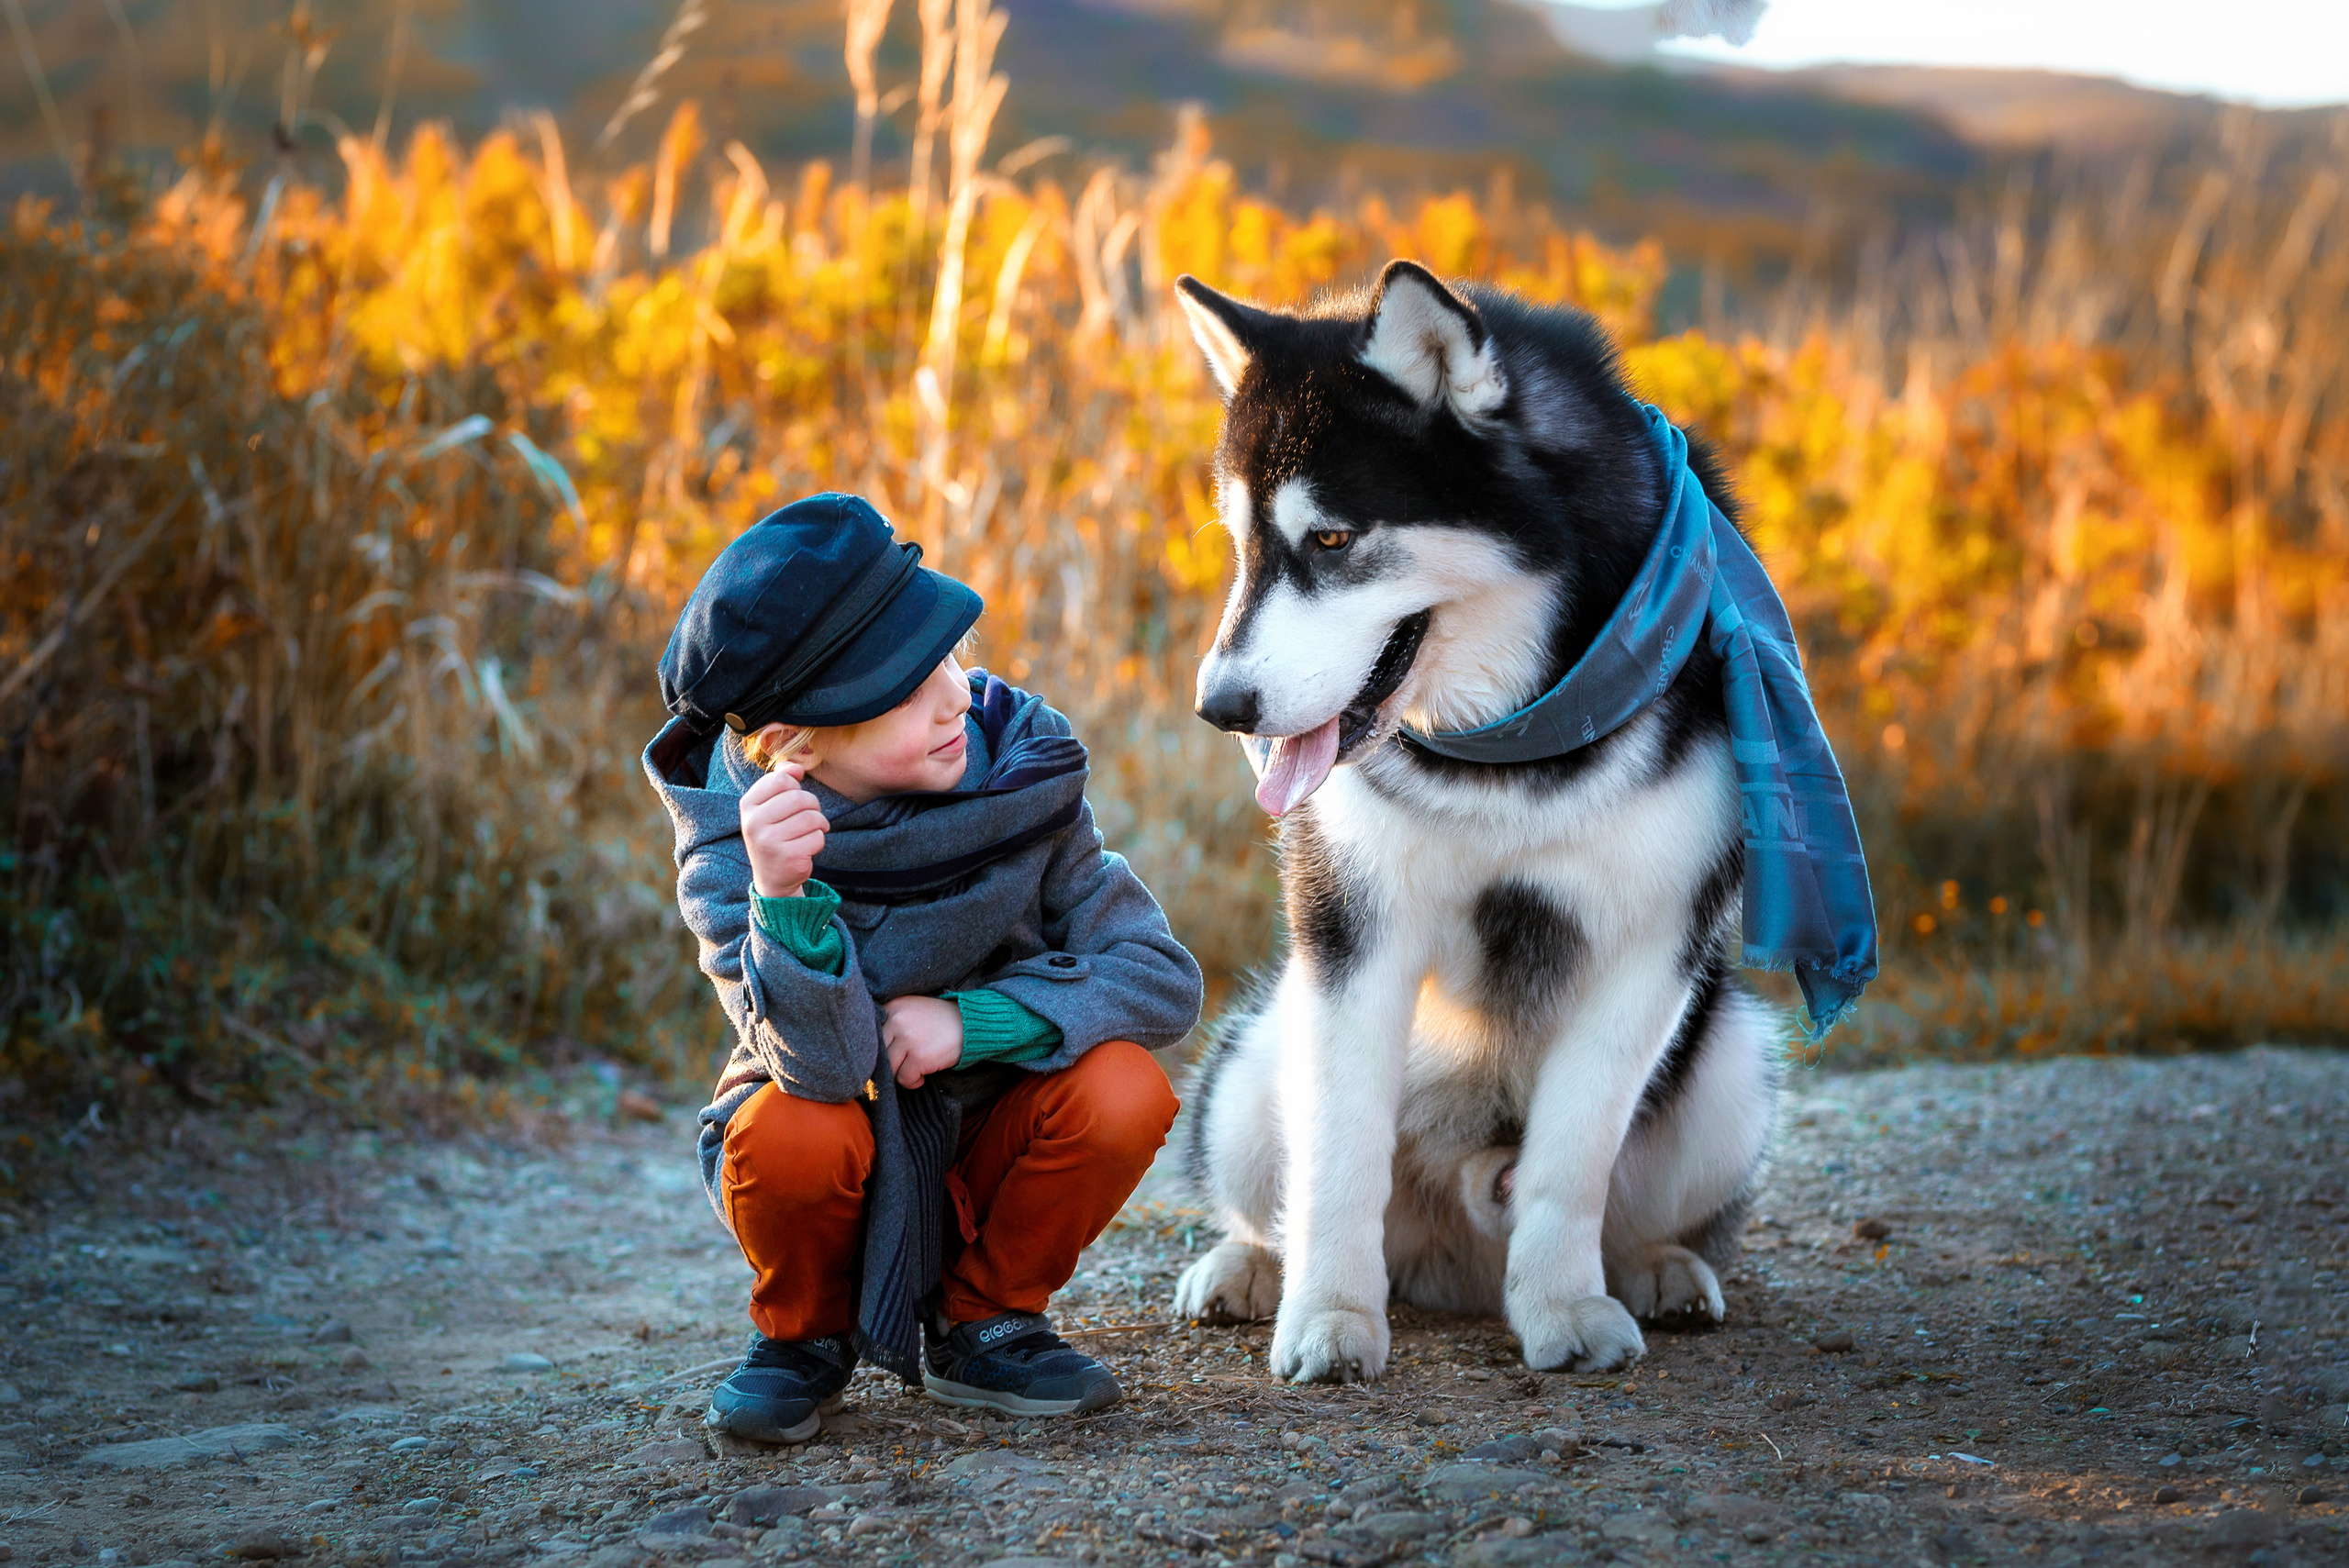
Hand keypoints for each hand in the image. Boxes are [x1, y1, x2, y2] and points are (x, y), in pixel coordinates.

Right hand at [741, 762, 827, 898]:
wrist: (772, 876)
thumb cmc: (774, 834)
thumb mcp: (769, 806)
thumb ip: (780, 781)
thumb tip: (796, 767)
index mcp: (747, 805)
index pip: (780, 779)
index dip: (795, 787)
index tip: (793, 800)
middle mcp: (754, 823)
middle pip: (799, 798)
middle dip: (812, 805)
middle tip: (810, 817)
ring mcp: (769, 842)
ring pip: (812, 818)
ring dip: (819, 823)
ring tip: (811, 831)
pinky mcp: (788, 858)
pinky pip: (818, 837)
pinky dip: (819, 840)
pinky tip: (808, 847)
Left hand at [879, 995, 963, 1088]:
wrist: (970, 1023)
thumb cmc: (940, 1021)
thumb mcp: (912, 1010)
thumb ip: (892, 1022)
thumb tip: (870, 1051)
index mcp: (892, 1007)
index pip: (871, 1036)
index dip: (878, 1050)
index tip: (888, 1056)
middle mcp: (896, 1020)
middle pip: (878, 1054)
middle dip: (890, 1064)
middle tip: (903, 1066)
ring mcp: (907, 1038)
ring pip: (889, 1068)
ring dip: (901, 1074)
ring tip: (914, 1069)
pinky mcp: (919, 1056)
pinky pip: (905, 1079)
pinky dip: (913, 1082)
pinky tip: (923, 1075)